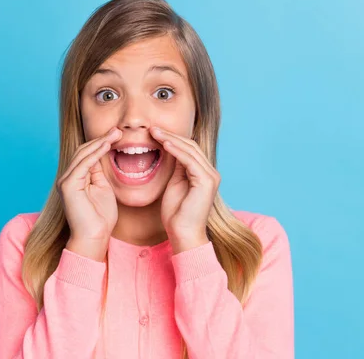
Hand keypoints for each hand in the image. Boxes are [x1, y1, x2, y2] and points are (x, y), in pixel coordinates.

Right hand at [57, 127, 121, 259]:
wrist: (94, 238)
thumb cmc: (101, 219)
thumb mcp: (103, 189)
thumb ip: (100, 173)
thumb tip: (104, 155)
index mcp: (75, 178)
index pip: (86, 154)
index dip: (101, 143)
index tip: (118, 135)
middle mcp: (67, 177)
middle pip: (83, 151)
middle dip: (101, 139)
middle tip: (118, 130)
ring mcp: (65, 181)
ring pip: (82, 154)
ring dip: (100, 142)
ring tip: (116, 134)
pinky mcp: (68, 186)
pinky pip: (83, 164)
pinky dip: (96, 153)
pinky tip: (107, 145)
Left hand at [149, 126, 219, 252]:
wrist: (183, 234)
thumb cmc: (176, 214)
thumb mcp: (174, 184)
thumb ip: (176, 168)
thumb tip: (169, 149)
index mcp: (203, 173)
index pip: (188, 149)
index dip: (171, 139)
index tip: (153, 133)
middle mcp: (211, 172)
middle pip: (191, 146)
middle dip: (170, 136)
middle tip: (152, 128)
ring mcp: (211, 176)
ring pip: (190, 150)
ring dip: (170, 139)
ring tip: (154, 132)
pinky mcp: (206, 181)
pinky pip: (189, 160)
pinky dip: (176, 150)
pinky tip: (163, 144)